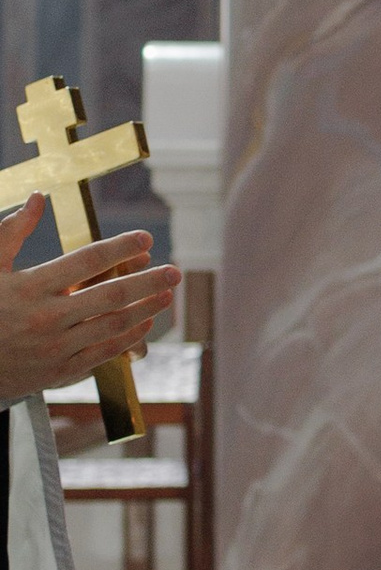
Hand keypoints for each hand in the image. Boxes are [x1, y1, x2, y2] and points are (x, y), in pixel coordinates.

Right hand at [0, 205, 177, 405]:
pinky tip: (145, 322)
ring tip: (167, 294)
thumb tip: (38, 198)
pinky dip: (129, 338)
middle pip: (112, 295)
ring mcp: (56, 347)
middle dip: (149, 281)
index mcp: (31, 287)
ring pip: (114, 325)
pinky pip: (104, 352)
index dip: (121, 247)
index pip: (87, 261)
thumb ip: (12, 232)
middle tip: (175, 271)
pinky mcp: (60, 371)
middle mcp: (47, 317)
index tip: (145, 238)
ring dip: (146, 309)